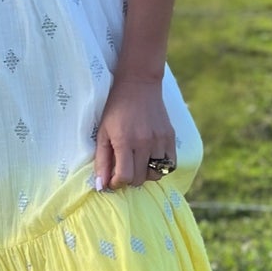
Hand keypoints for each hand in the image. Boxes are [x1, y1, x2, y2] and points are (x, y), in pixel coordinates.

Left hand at [93, 74, 175, 190]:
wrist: (139, 84)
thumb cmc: (116, 108)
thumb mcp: (103, 133)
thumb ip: (101, 161)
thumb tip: (100, 186)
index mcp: (125, 141)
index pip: (125, 177)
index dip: (116, 183)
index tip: (113, 179)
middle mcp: (144, 142)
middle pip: (140, 179)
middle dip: (129, 180)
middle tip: (124, 170)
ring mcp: (160, 140)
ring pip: (156, 175)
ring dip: (145, 174)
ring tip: (138, 164)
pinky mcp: (170, 137)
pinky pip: (170, 165)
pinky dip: (160, 167)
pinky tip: (151, 159)